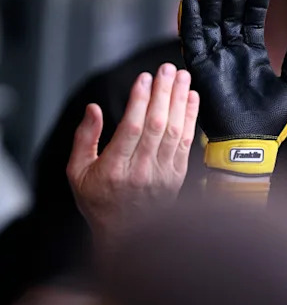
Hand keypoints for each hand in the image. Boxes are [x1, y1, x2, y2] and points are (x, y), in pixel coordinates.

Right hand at [67, 64, 196, 245]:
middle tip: (167, 69)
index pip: (131, 128)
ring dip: (180, 101)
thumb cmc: (99, 202)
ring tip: (182, 77)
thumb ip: (85, 138)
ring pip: (176, 132)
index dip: (139, 100)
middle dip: (164, 93)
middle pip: (157, 125)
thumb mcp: (77, 172)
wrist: (127, 235)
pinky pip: (187, 143)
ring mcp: (163, 175)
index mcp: (115, 169)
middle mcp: (142, 171)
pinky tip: (192, 99)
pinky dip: (191, 118)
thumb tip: (94, 109)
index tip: (144, 78)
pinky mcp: (178, 176)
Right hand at [178, 0, 286, 175]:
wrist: (250, 144)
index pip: (252, 20)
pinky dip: (190, 20)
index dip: (255, 2)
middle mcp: (232, 53)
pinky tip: (191, 0)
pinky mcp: (199, 68)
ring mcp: (215, 59)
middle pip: (228, 15)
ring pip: (209, 22)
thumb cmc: (272, 121)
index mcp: (253, 55)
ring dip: (210, 1)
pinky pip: (192, 40)